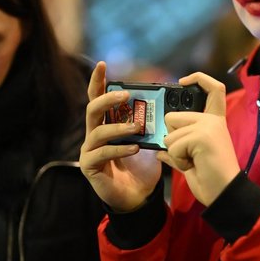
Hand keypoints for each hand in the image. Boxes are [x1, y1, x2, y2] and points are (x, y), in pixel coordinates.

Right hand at [79, 61, 161, 211]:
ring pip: (97, 131)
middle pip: (92, 109)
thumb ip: (152, 122)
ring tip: (137, 128)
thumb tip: (169, 102)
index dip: (98, 81)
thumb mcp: (151, 139)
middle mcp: (94, 134)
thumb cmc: (143, 166)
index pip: (98, 98)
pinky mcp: (91, 167)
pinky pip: (102, 153)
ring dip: (118, 127)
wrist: (140, 196)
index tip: (103, 65)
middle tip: (125, 96)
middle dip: (108, 99)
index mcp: (106, 123)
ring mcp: (90, 150)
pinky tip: (135, 148)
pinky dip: (119, 149)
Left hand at [157, 72, 239, 205]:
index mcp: (214, 121)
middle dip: (172, 138)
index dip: (198, 78)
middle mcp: (212, 120)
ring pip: (170, 133)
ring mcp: (208, 126)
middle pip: (172, 117)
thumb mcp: (190, 160)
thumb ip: (177, 150)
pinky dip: (178, 160)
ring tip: (193, 161)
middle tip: (189, 154)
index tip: (182, 82)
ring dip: (175, 152)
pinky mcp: (202, 136)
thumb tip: (158, 150)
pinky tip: (193, 165)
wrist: (224, 193)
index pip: (214, 89)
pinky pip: (173, 146)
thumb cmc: (211, 178)